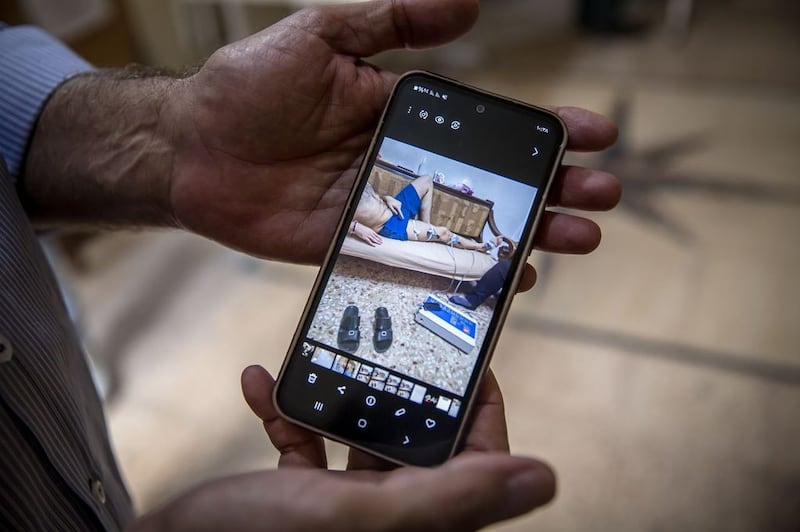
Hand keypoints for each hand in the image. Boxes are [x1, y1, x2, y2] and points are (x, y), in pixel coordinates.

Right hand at [132, 367, 554, 530]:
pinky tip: (259, 383)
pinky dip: (287, 413)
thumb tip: (545, 477)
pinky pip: (307, 444)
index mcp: (419, 522)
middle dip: (403, 385)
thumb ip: (450, 497)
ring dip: (339, 390)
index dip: (483, 406)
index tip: (468, 355)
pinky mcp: (301, 497)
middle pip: (421, 438)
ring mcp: (344, 506)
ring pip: (363, 433)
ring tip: (319, 352)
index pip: (483, 461)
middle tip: (391, 334)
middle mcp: (389, 516)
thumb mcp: (357, 515)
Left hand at [165, 0, 619, 265]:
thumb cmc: (248, 87)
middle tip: (604, 198)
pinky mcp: (357, 252)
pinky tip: (508, 283)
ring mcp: (384, 214)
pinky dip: (464, 277)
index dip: (542, 130)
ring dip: (525, 236)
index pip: (489, 126)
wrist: (191, 149)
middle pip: (493, 185)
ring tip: (576, 241)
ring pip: (467, 230)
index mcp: (403, 115)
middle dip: (553, 190)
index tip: (593, 134)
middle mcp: (403, 167)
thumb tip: (470, 3)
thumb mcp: (321, 34)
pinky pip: (419, 268)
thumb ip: (391, 18)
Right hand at [353, 222, 382, 246]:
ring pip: (374, 240)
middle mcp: (370, 233)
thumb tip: (371, 233)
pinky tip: (374, 245)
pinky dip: (372, 244)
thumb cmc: (361, 228)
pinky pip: (369, 242)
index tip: (381, 239)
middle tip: (382, 243)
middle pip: (376, 238)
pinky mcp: (365, 238)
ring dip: (377, 242)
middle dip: (379, 240)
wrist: (357, 227)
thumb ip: (370, 231)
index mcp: (371, 231)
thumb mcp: (367, 229)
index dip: (379, 237)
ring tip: (380, 244)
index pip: (376, 235)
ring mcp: (368, 236)